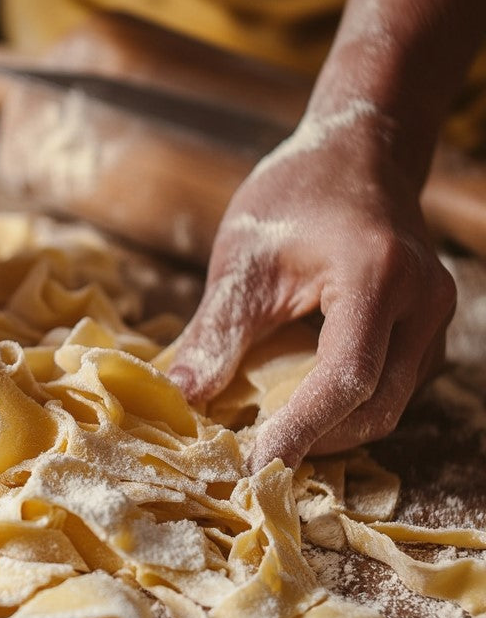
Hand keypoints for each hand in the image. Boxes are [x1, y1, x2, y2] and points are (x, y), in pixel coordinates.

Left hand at [167, 103, 455, 468]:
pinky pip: (393, 386)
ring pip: (390, 404)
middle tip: (254, 455)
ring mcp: (434, 317)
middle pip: (377, 405)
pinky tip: (300, 401)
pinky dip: (347, 406)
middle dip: (317, 438)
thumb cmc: (295, 195)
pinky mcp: (426, 328)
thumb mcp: (243, 259)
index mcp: (377, 277)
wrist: (357, 153)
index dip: (302, 429)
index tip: (255, 464)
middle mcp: (423, 302)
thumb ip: (217, 330)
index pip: (346, 378)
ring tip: (273, 431)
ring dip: (333, 428)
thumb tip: (184, 395)